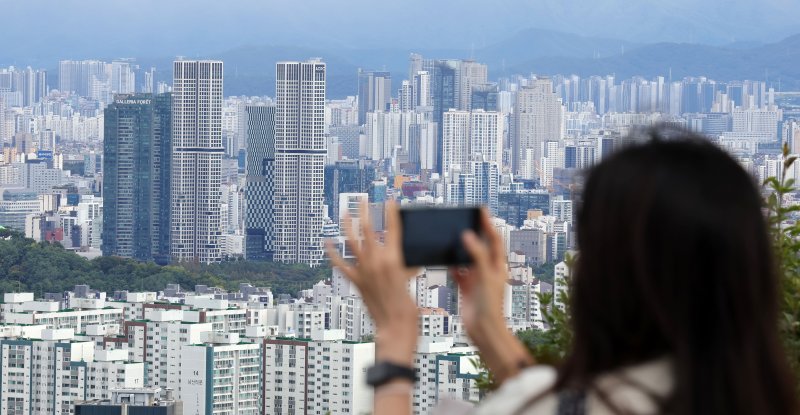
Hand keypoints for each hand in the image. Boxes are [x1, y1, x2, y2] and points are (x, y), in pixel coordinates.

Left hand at [327, 200, 419, 364]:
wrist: (395, 326)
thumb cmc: (407, 306)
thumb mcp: (411, 278)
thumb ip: (408, 264)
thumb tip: (408, 257)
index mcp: (394, 259)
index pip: (392, 228)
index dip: (391, 212)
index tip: (389, 201)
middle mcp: (376, 262)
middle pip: (368, 230)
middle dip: (365, 212)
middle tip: (363, 200)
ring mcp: (364, 271)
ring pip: (352, 243)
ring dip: (348, 227)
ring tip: (346, 214)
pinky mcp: (356, 282)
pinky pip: (341, 265)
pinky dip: (333, 254)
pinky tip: (327, 243)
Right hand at [452, 208, 534, 382]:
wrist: (484, 330)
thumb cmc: (490, 305)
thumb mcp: (484, 275)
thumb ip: (476, 254)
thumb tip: (467, 235)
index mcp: (496, 265)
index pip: (494, 239)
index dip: (488, 224)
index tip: (480, 210)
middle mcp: (487, 269)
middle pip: (480, 246)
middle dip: (472, 233)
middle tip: (464, 218)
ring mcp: (476, 278)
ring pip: (467, 258)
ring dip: (460, 249)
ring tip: (451, 236)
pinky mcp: (466, 287)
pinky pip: (458, 272)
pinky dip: (452, 266)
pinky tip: (445, 260)